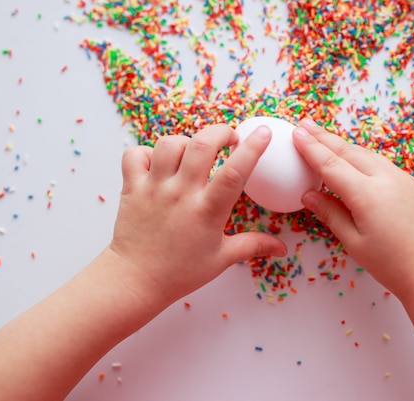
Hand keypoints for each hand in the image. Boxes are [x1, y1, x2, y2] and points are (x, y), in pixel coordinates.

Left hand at [108, 124, 286, 304]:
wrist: (135, 281)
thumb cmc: (179, 272)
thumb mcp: (222, 259)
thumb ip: (253, 246)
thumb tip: (281, 248)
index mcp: (207, 211)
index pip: (235, 172)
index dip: (253, 148)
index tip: (264, 133)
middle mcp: (181, 194)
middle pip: (202, 144)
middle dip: (221, 131)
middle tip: (229, 138)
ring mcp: (154, 188)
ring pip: (169, 144)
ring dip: (186, 141)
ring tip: (194, 152)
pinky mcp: (131, 187)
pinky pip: (135, 154)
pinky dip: (147, 152)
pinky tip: (159, 164)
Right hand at [292, 118, 413, 299]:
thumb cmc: (393, 264)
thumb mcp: (354, 242)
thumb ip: (331, 214)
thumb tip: (309, 196)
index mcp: (367, 194)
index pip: (331, 164)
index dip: (311, 148)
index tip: (297, 134)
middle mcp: (386, 179)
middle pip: (348, 151)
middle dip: (324, 137)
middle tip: (305, 124)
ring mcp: (402, 178)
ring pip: (366, 154)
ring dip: (343, 144)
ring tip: (324, 136)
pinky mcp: (411, 184)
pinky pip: (381, 162)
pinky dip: (362, 155)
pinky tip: (353, 156)